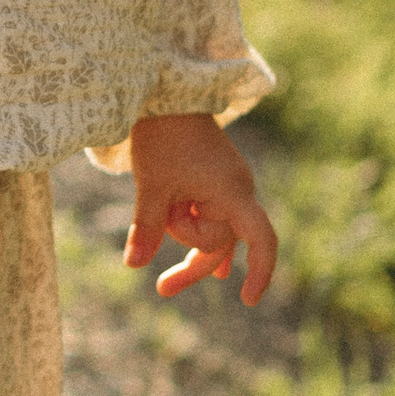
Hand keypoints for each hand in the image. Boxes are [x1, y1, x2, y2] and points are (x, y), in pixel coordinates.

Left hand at [125, 113, 278, 304]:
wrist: (167, 95)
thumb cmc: (163, 136)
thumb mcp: (151, 184)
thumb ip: (147, 227)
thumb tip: (134, 265)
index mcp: (232, 192)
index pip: (260, 239)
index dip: (260, 271)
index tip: (248, 300)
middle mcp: (237, 192)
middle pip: (221, 244)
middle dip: (192, 266)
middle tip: (162, 290)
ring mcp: (228, 188)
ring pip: (212, 232)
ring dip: (186, 243)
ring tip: (164, 262)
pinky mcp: (215, 184)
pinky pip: (212, 219)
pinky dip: (202, 237)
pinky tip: (222, 273)